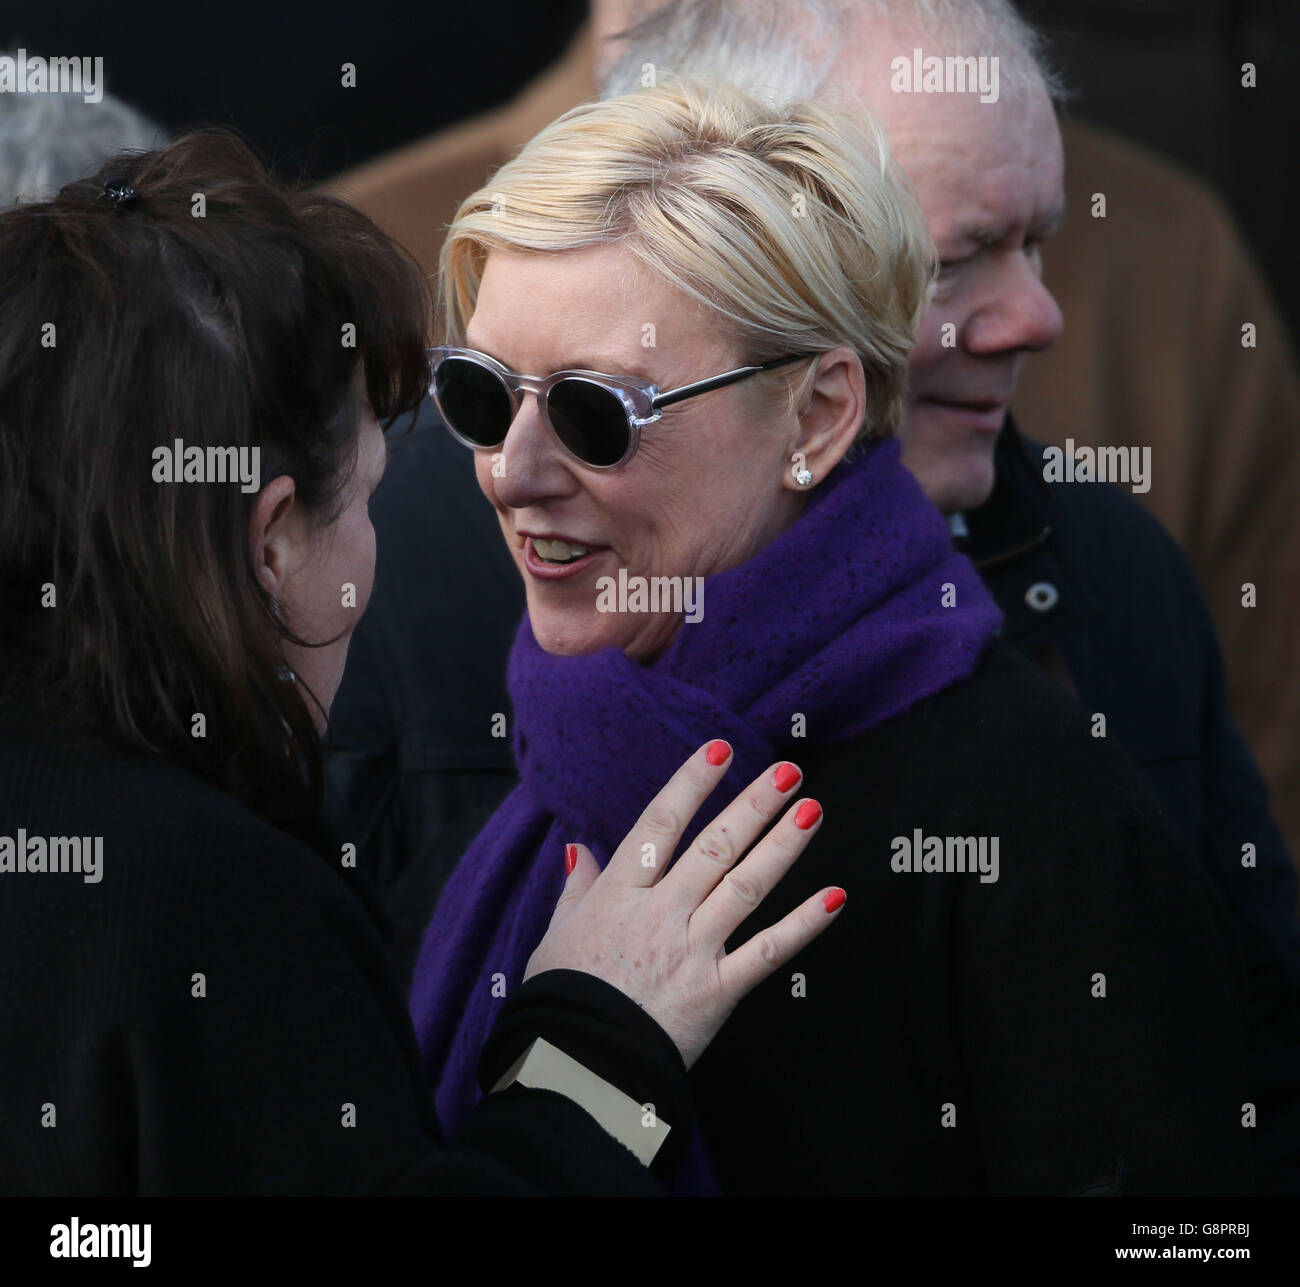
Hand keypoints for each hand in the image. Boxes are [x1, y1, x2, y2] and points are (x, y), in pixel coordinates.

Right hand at [524, 740, 843, 1067]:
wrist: (577, 1068)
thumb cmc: (560, 1004)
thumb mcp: (554, 938)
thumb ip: (575, 891)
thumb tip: (580, 850)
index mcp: (619, 896)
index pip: (660, 825)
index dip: (691, 783)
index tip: (720, 749)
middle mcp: (661, 913)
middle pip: (714, 846)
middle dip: (753, 804)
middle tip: (787, 772)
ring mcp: (693, 949)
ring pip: (744, 886)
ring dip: (781, 846)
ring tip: (811, 810)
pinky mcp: (718, 990)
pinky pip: (768, 952)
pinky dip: (804, 925)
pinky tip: (835, 897)